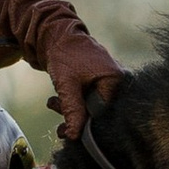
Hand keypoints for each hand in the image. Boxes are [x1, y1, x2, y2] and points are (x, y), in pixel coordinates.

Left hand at [0, 0, 126, 139]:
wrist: (53, 32)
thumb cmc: (63, 54)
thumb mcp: (67, 85)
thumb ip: (73, 111)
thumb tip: (75, 136)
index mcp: (115, 79)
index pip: (104, 112)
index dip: (86, 123)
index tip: (67, 131)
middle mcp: (116, 79)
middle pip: (99, 110)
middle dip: (76, 116)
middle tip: (58, 125)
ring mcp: (107, 79)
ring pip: (91, 105)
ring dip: (71, 109)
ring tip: (52, 104)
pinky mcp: (97, 79)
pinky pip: (88, 97)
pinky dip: (73, 101)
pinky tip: (57, 100)